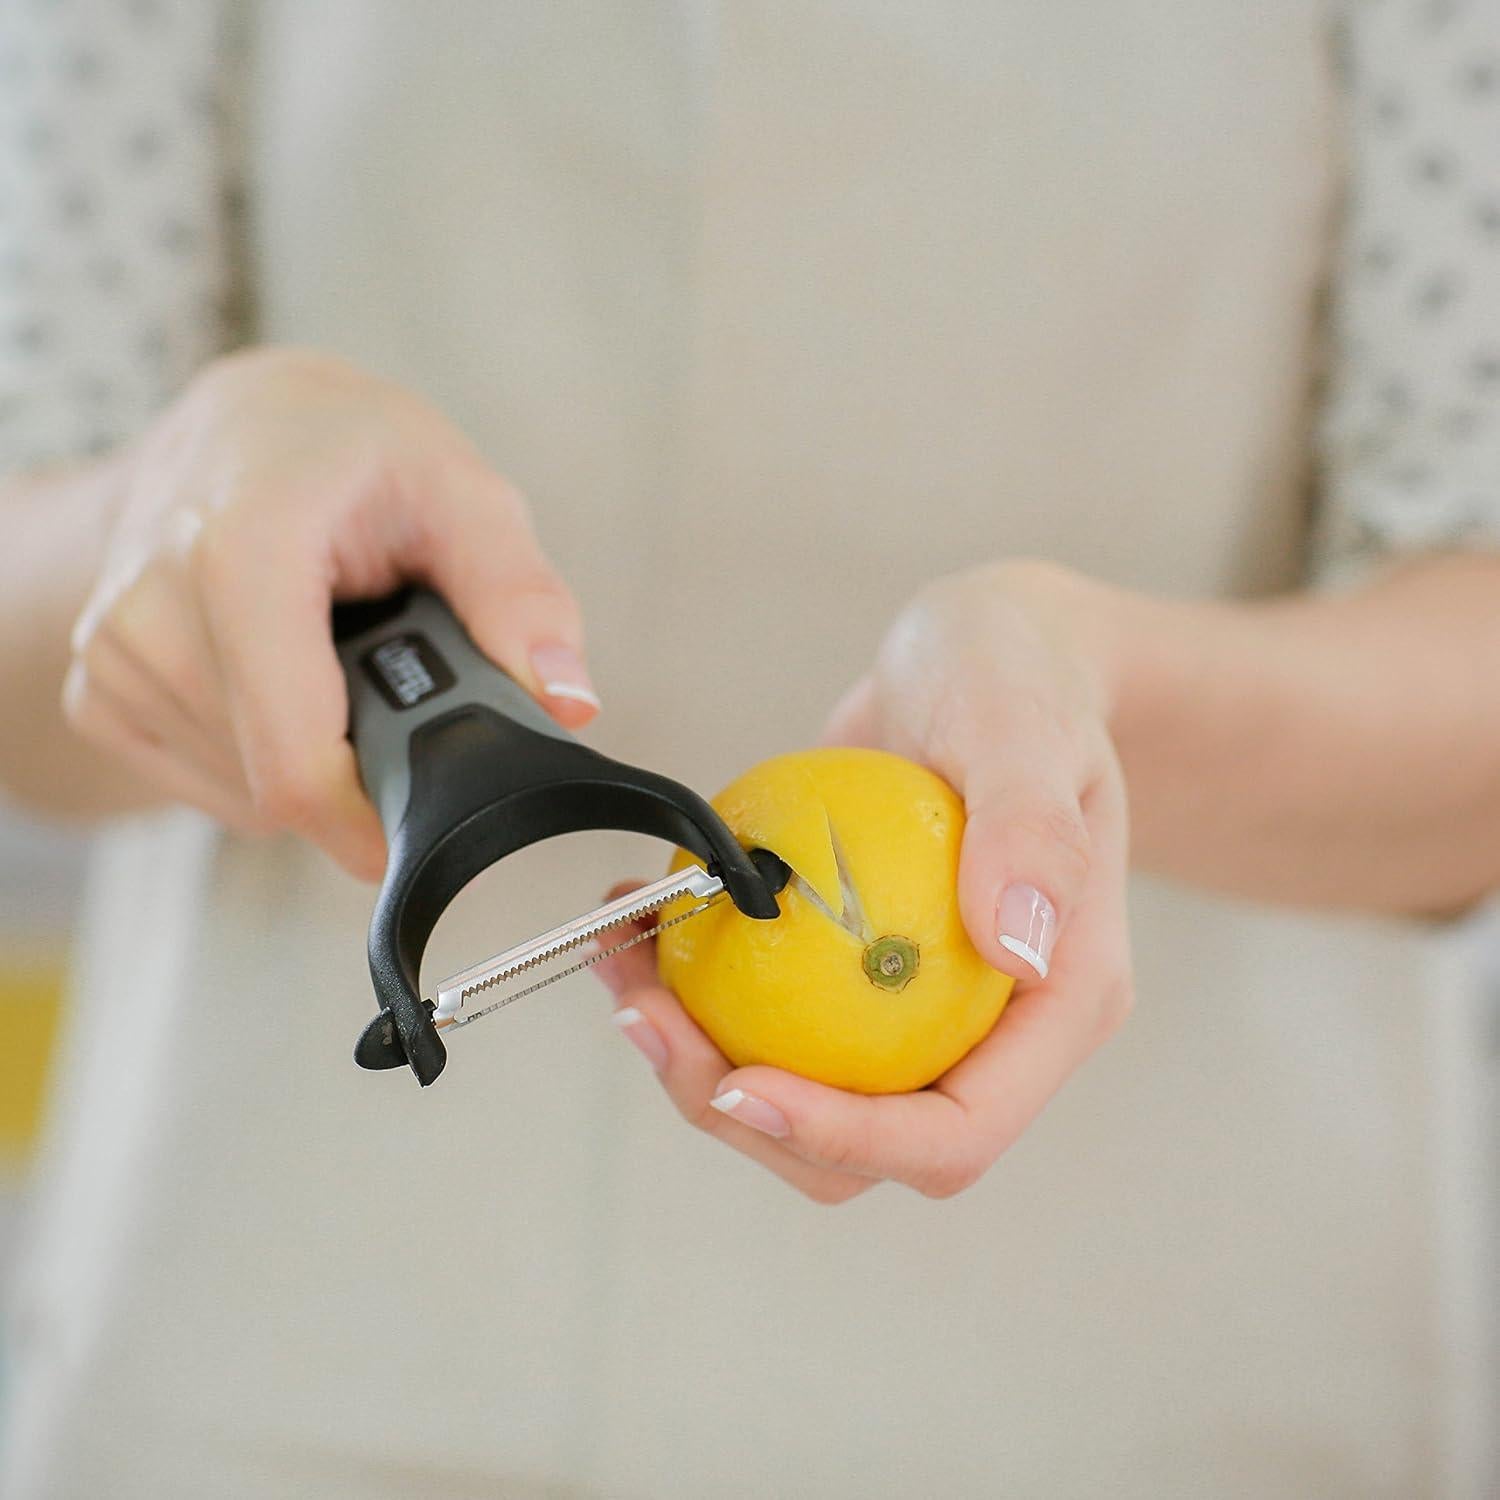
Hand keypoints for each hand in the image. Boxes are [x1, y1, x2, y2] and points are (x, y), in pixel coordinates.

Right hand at [63, 346, 595, 878]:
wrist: (240, 429)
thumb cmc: (351, 452)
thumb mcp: (463, 493)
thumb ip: (520, 597)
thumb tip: (565, 700)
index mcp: (240, 552)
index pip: (295, 761)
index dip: (374, 817)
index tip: (431, 814)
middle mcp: (150, 609)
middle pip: (278, 785)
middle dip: (362, 762)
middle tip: (394, 680)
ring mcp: (111, 657)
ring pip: (248, 796)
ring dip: (318, 754)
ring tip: (334, 658)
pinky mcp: (98, 694)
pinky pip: (212, 790)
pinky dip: (267, 757)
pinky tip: (287, 678)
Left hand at [596, 561, 1132, 1202]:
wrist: (982, 648)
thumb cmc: (1020, 675)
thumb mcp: (1024, 726)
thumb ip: (1032, 828)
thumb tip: (1021, 948)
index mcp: (1059, 1000)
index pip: (959, 1129)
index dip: (850, 1138)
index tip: (742, 1086)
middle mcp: (993, 1024)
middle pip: (866, 1144)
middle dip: (745, 1113)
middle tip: (648, 1018)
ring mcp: (923, 1002)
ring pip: (806, 1092)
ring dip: (700, 1061)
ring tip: (626, 971)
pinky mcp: (856, 971)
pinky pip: (776, 1018)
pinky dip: (698, 996)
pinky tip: (644, 927)